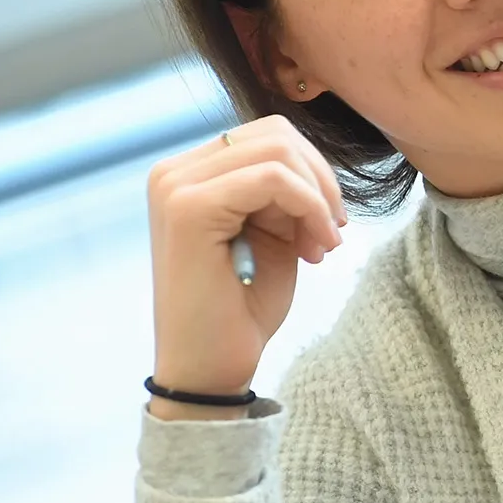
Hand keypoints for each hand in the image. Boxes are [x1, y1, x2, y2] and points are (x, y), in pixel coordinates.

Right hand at [145, 114, 345, 418]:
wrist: (210, 368)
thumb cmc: (242, 305)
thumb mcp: (274, 231)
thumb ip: (284, 188)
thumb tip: (310, 158)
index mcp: (191, 173)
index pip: (270, 135)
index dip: (314, 174)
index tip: (327, 226)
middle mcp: (173, 172)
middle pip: (277, 133)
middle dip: (320, 181)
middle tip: (329, 236)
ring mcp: (175, 186)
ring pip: (278, 149)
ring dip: (317, 196)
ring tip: (321, 245)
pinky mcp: (187, 207)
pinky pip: (273, 178)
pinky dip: (310, 208)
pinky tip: (316, 250)